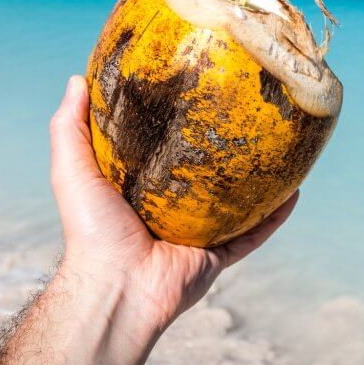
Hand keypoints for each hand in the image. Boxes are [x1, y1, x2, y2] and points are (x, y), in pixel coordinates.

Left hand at [49, 74, 298, 333]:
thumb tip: (77, 79)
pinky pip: (254, 232)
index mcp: (138, 188)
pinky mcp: (218, 253)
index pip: (159, 149)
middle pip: (203, 172)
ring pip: (235, 200)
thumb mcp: (72, 169)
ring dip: (256, 177)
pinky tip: (294, 189)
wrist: (116, 285)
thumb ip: (69, 127)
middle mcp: (169, 209)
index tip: (192, 91)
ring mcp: (197, 232)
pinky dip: (275, 214)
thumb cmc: (90, 229)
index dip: (173, 122)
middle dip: (222, 147)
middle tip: (243, 110)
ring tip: (277, 144)